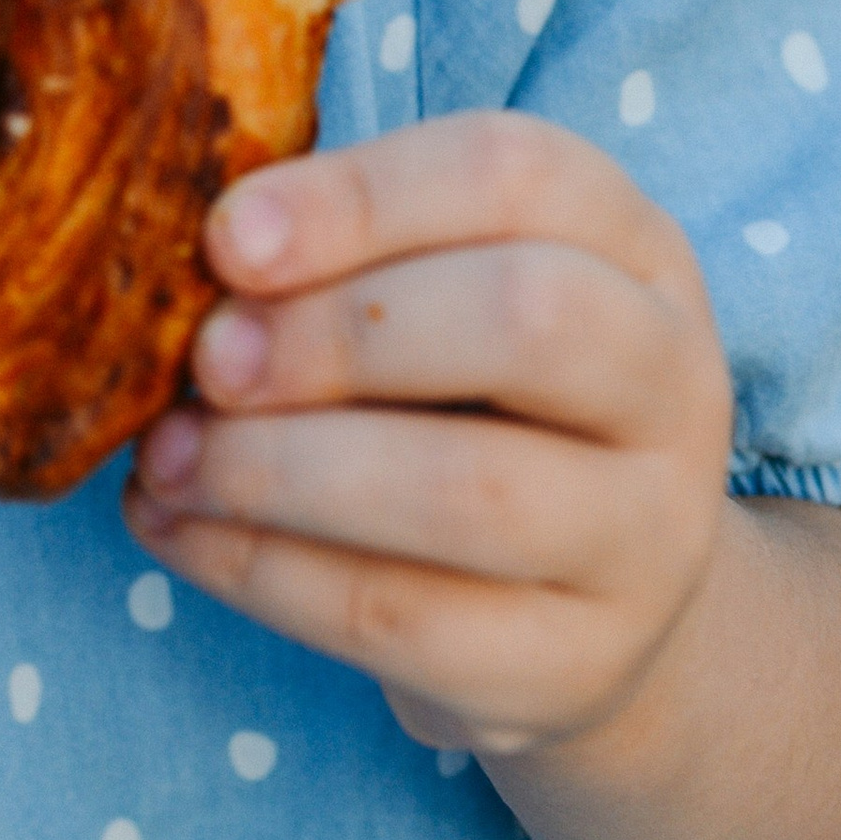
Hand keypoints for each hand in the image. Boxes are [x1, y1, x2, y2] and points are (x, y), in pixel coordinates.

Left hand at [125, 113, 734, 758]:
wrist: (575, 599)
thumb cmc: (464, 395)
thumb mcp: (434, 288)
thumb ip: (335, 251)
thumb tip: (185, 260)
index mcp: (632, 243)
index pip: (516, 173)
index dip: (359, 196)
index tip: (225, 239)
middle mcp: (672, 380)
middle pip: (528, 317)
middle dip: (338, 333)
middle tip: (206, 360)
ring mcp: (645, 536)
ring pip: (471, 491)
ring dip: (283, 468)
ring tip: (168, 457)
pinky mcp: (576, 666)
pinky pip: (405, 617)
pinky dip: (260, 569)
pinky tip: (175, 527)